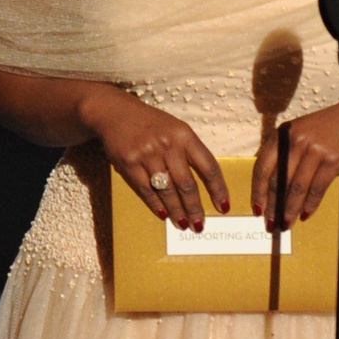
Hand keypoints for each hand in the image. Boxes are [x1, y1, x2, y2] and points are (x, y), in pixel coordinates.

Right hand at [80, 87, 230, 228]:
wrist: (116, 113)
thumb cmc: (151, 124)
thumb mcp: (176, 129)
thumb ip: (190, 152)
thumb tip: (206, 185)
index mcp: (185, 135)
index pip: (208, 166)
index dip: (218, 189)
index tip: (223, 207)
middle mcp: (168, 144)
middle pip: (187, 183)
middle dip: (195, 208)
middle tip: (200, 225)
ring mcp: (147, 154)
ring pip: (167, 190)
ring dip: (176, 211)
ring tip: (183, 224)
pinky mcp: (129, 163)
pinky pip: (146, 190)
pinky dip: (156, 204)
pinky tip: (163, 214)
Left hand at [251, 98, 338, 228]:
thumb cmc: (323, 130)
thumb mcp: (298, 134)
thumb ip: (283, 154)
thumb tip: (269, 189)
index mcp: (281, 134)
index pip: (262, 167)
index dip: (257, 191)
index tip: (256, 209)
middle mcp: (295, 141)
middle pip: (278, 181)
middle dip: (273, 206)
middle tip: (270, 224)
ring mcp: (314, 151)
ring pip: (297, 188)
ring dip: (290, 210)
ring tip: (286, 225)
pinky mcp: (332, 161)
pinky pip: (317, 189)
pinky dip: (310, 205)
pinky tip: (305, 215)